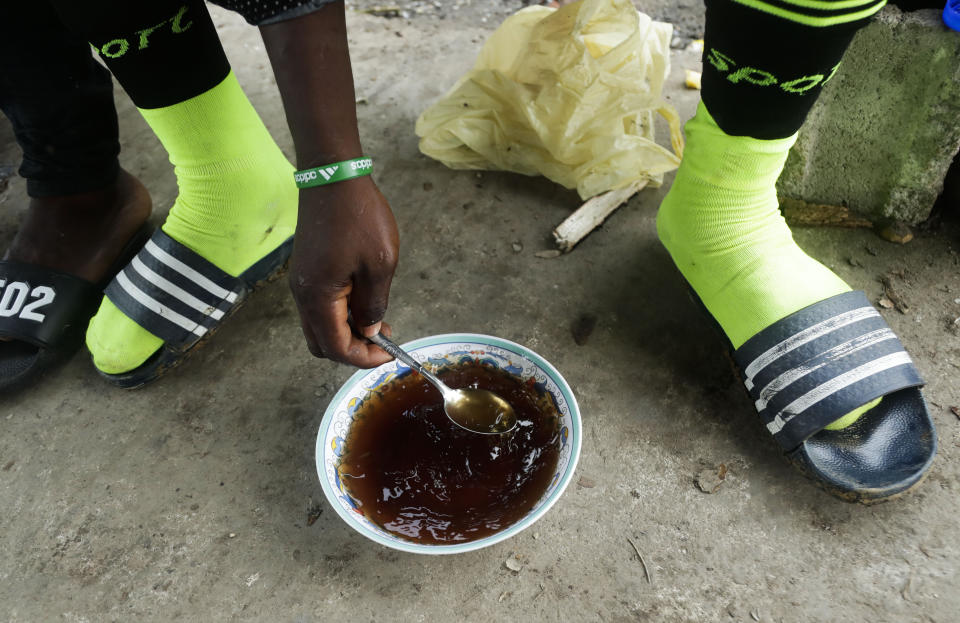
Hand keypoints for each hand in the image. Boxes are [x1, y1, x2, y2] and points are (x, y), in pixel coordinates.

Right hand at [289, 175, 398, 366]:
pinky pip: (319, 306)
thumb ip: (374, 304)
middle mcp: (302, 294)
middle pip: (321, 343)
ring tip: (379, 319)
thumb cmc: (359, 216)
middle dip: (352, 350)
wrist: (332, 175)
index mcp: (318, 297)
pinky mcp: (307, 270)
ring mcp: (302, 281)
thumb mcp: (379, 264)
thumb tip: (371, 330)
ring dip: (347, 331)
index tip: (390, 353)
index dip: (363, 358)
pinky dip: (341, 314)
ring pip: (319, 326)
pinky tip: (364, 299)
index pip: (335, 348)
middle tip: (384, 339)